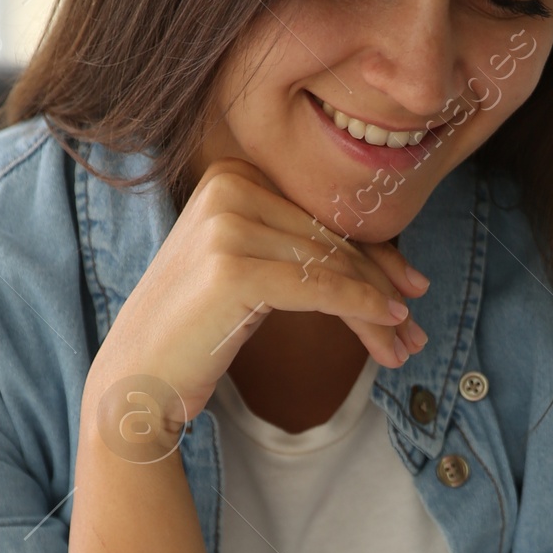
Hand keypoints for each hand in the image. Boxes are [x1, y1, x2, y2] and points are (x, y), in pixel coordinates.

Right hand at [88, 156, 429, 424]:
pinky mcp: (232, 267)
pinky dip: (360, 308)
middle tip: (416, 328)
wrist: (136, 378)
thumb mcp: (251, 274)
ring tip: (405, 345)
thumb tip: (388, 266)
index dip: (375, 257)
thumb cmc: (197, 330)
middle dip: (381, 288)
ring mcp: (226, 223)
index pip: (321, 218)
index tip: (412, 290)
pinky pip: (318, 287)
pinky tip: (387, 327)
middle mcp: (227, 186)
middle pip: (329, 241)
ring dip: (377, 310)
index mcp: (231, 175)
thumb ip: (301, 252)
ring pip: (331, 267)